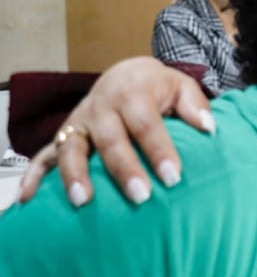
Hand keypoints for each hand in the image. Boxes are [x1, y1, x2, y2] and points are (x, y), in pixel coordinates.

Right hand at [17, 57, 212, 205]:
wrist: (126, 75)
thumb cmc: (159, 89)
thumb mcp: (180, 86)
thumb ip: (195, 105)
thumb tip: (208, 128)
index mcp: (132, 93)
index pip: (147, 124)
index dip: (159, 151)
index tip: (174, 178)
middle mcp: (101, 108)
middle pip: (110, 140)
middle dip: (123, 169)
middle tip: (140, 196)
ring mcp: (79, 123)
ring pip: (72, 148)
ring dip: (74, 175)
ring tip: (82, 202)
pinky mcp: (65, 135)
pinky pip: (44, 155)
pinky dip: (34, 176)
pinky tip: (28, 200)